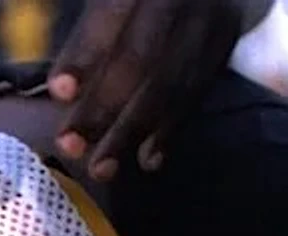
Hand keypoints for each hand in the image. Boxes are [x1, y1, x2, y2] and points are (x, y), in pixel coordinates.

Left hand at [47, 0, 250, 180]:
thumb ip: (92, 30)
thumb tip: (62, 92)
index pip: (109, 14)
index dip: (84, 55)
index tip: (60, 92)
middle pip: (140, 56)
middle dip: (102, 107)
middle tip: (71, 146)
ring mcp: (209, 15)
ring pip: (171, 81)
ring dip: (133, 131)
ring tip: (102, 169)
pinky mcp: (227, 36)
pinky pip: (198, 90)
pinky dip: (171, 129)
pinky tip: (149, 160)